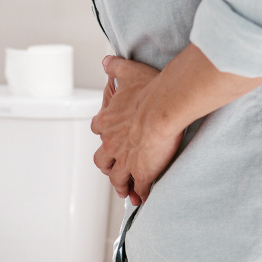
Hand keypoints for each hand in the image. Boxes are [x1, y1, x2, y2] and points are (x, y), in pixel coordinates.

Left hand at [91, 55, 182, 204]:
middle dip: (108, 167)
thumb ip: (115, 66)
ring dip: (122, 186)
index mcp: (108, 122)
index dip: (104, 136)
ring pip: (118, 179)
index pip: (99, 130)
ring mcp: (126, 161)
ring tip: (128, 192)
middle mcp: (112, 145)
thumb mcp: (128, 72)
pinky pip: (141, 190)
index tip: (109, 137)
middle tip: (114, 170)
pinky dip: (142, 196)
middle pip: (103, 161)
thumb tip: (107, 61)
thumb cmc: (149, 91)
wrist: (162, 108)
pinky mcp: (143, 173)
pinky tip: (146, 200)